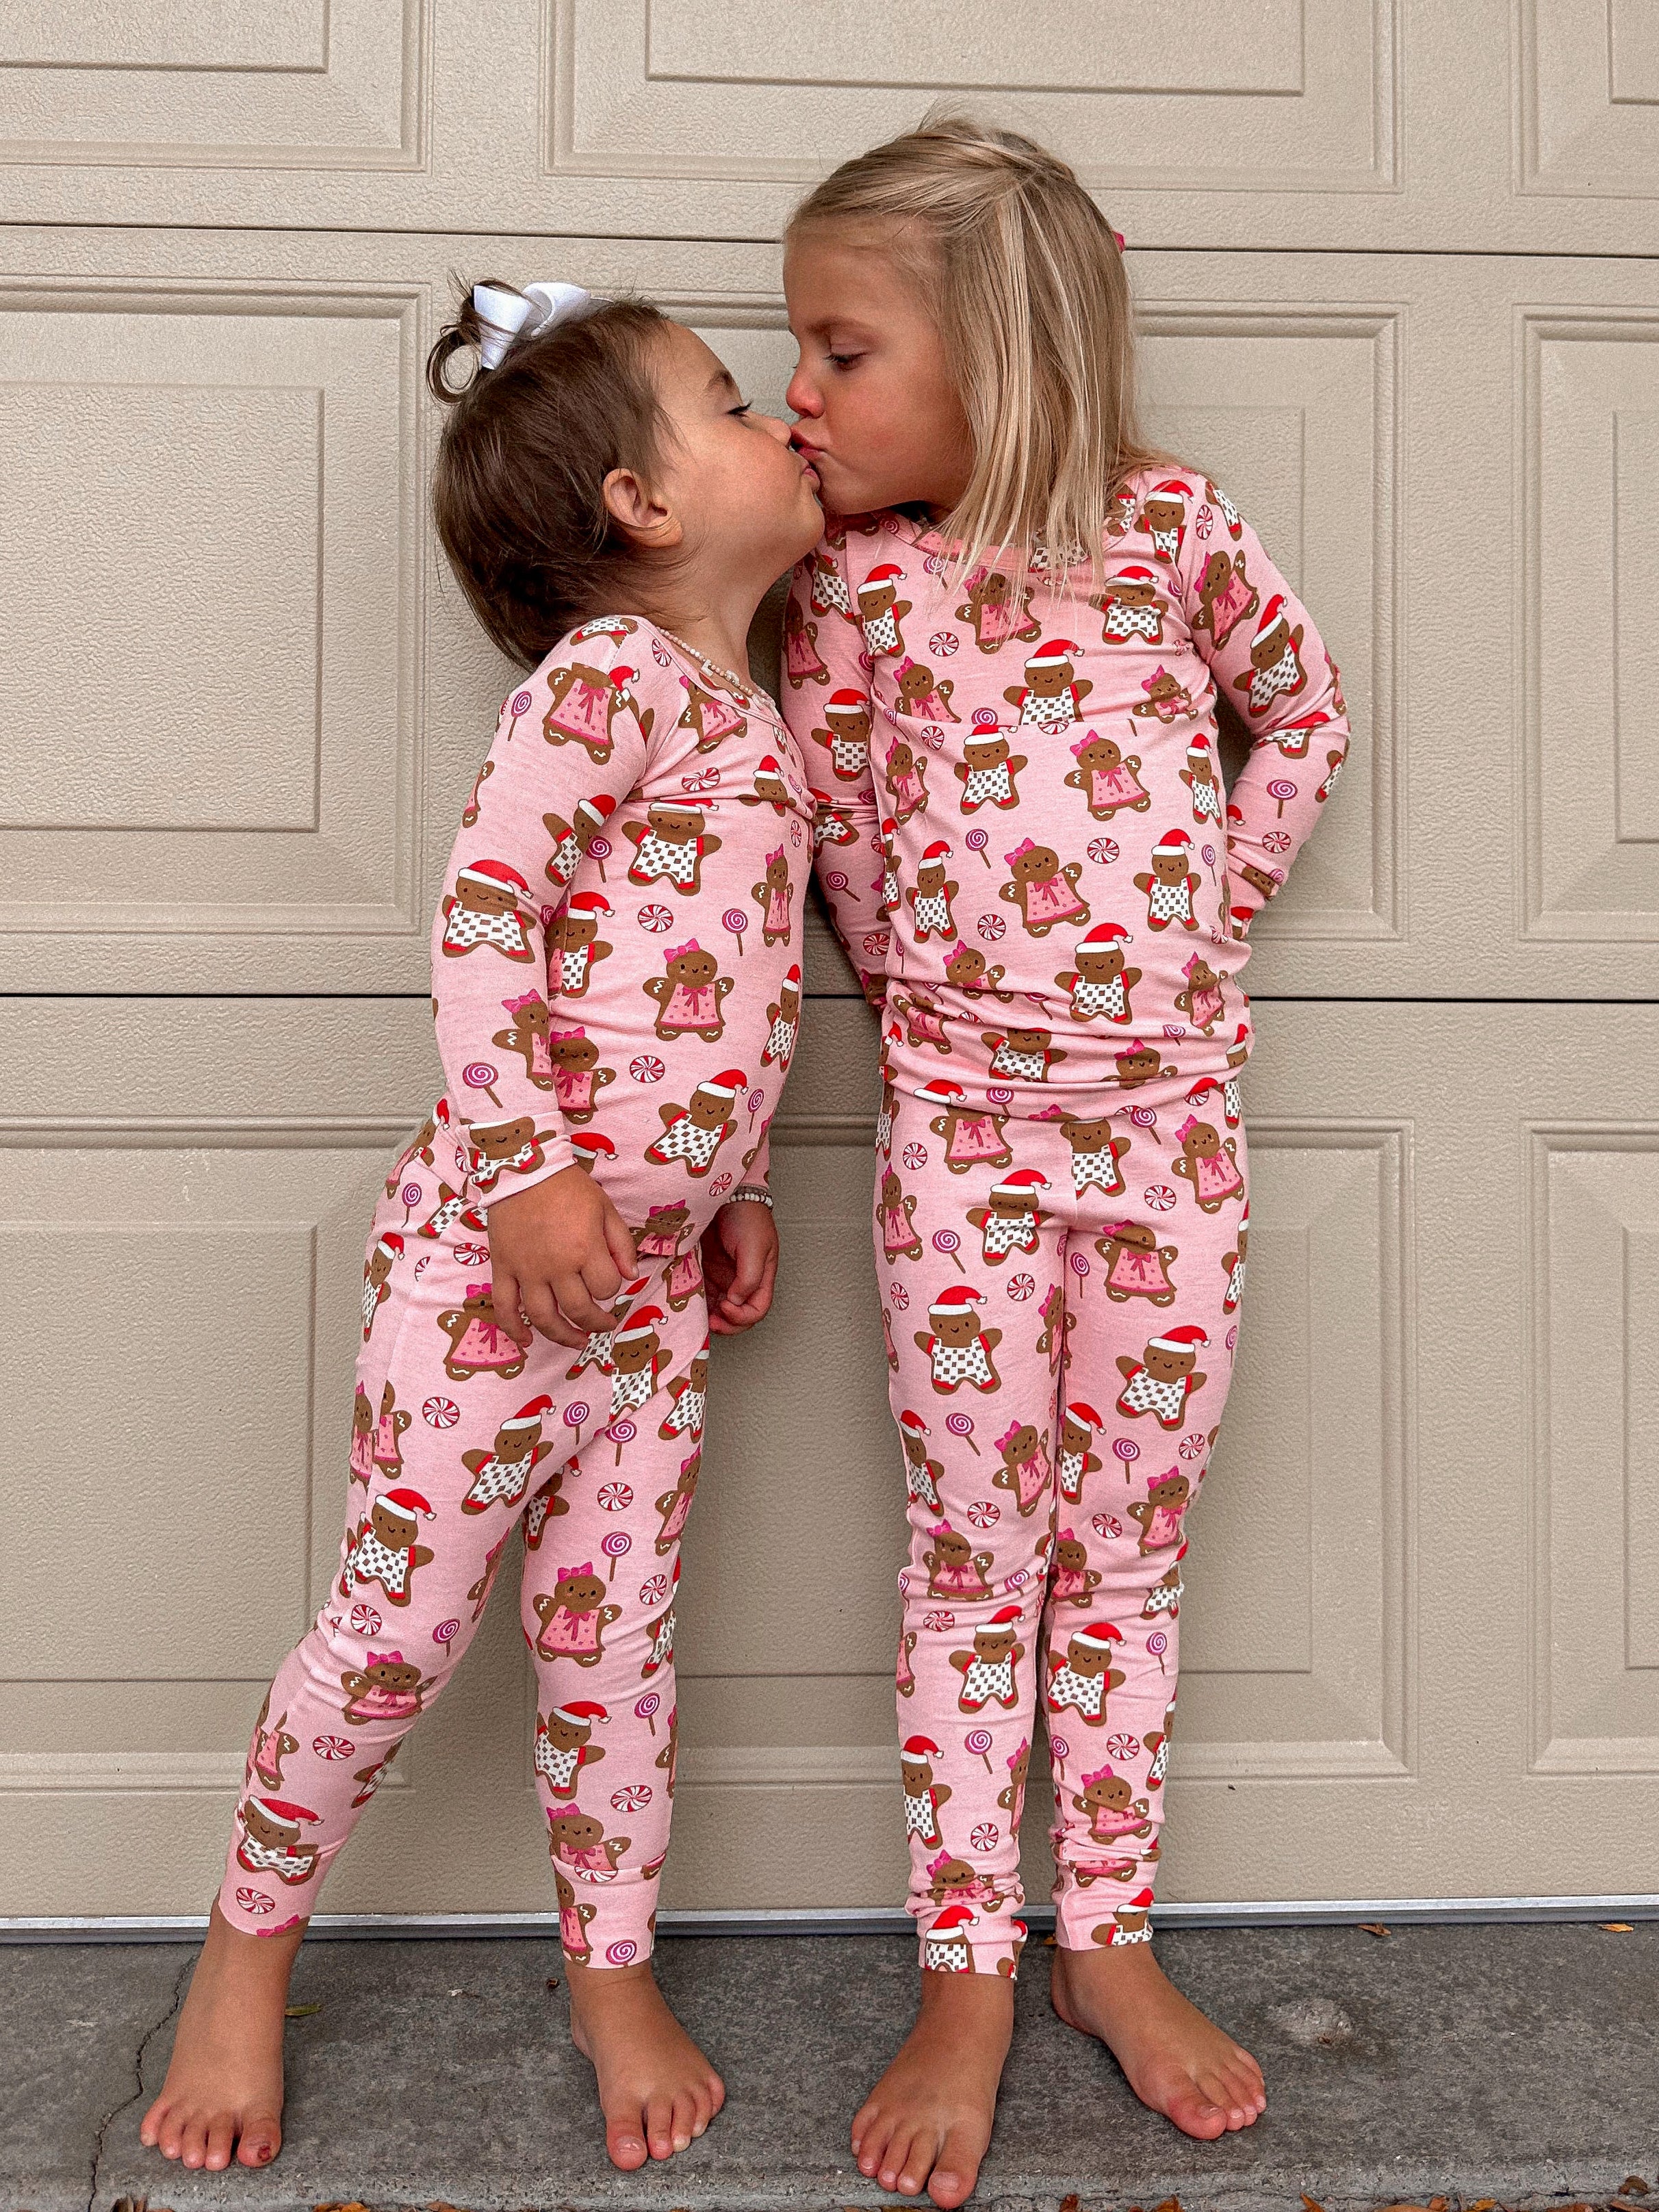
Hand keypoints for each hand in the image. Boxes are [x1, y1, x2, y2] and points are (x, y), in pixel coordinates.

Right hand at [486, 1166, 638, 1349]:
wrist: (522, 1168)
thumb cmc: (568, 1187)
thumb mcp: (605, 1208)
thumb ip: (621, 1243)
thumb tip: (631, 1276)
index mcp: (585, 1249)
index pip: (607, 1288)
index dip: (613, 1290)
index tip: (610, 1282)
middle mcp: (556, 1266)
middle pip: (579, 1310)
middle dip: (596, 1322)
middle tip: (604, 1324)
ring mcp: (526, 1271)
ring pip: (544, 1318)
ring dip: (562, 1336)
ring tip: (576, 1341)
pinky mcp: (503, 1269)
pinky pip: (505, 1307)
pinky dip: (514, 1330)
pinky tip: (527, 1342)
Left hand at [702, 1201, 778, 1334]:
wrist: (728, 1194)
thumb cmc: (747, 1216)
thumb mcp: (754, 1247)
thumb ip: (749, 1278)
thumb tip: (736, 1301)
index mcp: (763, 1277)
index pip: (757, 1310)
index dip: (742, 1317)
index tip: (725, 1307)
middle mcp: (745, 1280)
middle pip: (740, 1315)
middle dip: (727, 1324)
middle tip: (710, 1322)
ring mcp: (725, 1276)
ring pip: (720, 1307)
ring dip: (711, 1316)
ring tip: (698, 1317)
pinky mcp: (708, 1269)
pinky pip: (704, 1293)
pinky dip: (699, 1302)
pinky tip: (690, 1303)